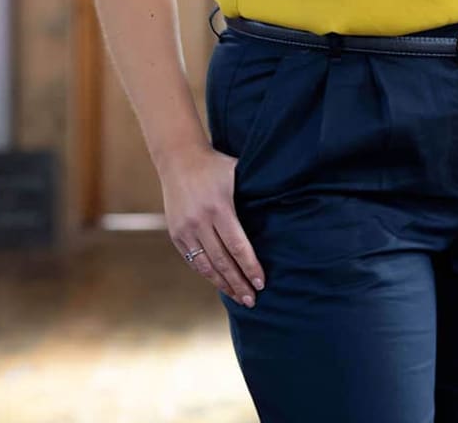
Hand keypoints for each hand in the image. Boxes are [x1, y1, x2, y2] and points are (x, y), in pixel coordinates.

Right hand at [159, 144, 264, 306]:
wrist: (178, 158)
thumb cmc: (215, 165)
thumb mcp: (237, 173)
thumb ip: (254, 192)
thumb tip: (281, 206)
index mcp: (219, 207)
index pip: (237, 246)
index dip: (250, 267)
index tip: (261, 283)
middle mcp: (200, 221)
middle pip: (222, 261)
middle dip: (239, 283)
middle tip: (252, 300)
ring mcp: (185, 229)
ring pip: (206, 265)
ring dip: (223, 284)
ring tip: (238, 298)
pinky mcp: (176, 233)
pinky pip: (193, 260)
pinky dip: (207, 273)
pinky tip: (219, 283)